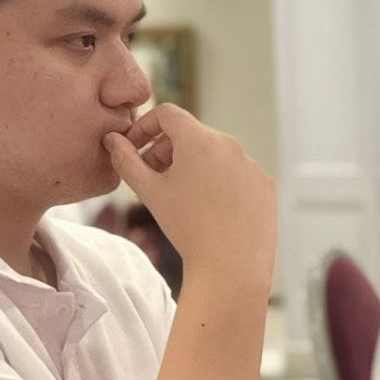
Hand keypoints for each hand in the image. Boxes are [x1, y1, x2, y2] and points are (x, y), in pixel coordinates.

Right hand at [104, 105, 275, 287]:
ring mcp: (252, 165)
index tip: (135, 148)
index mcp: (200, 140)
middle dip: (167, 150)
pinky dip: (219, 182)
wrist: (231, 266)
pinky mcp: (266, 185)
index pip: (167, 113)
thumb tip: (113, 140)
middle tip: (153, 176)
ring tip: (181, 195)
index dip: (145, 126)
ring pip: (215, 155)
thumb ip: (126, 160)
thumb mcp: (149, 192)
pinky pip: (237, 174)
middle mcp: (231, 145)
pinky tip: (210, 208)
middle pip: (191, 134)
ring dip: (193, 166)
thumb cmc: (186, 228)